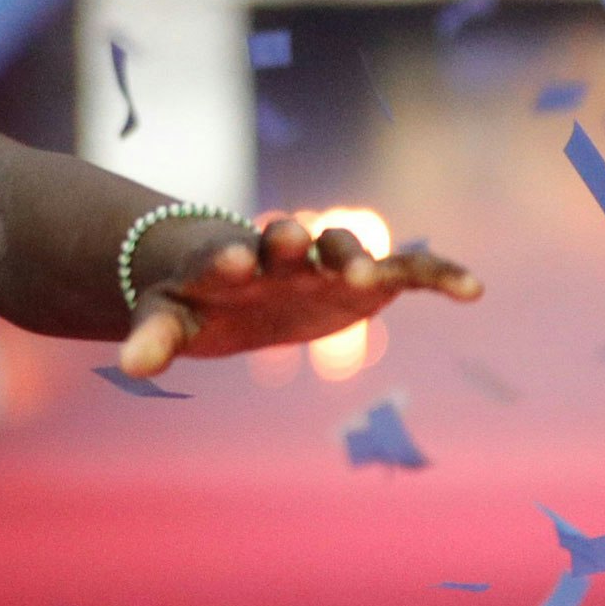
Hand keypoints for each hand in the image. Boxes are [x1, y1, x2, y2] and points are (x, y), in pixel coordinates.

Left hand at [117, 211, 480, 373]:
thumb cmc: (195, 296)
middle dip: (289, 242)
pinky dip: (437, 274)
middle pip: (284, 241)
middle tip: (290, 243)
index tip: (233, 257)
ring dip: (353, 257)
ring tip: (364, 277)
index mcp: (223, 262)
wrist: (232, 274)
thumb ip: (154, 337)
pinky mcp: (362, 277)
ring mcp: (322, 261)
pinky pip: (404, 269)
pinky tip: (473, 289)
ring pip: (342, 249)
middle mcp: (276, 252)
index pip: (219, 254)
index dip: (227, 255)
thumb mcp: (170, 317)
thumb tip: (131, 364)